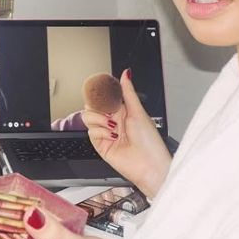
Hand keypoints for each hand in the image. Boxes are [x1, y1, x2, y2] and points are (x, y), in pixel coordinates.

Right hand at [82, 69, 170, 197]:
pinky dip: (100, 132)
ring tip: (112, 126)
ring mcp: (106, 132)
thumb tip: (126, 73)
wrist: (149, 165)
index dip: (101, 92)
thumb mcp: (138, 111)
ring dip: (99, 119)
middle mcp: (114, 121)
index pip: (106, 96)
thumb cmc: (149, 141)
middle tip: (109, 110)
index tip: (100, 88)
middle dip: (98, 106)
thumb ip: (128, 92)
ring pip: (89, 117)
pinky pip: (91, 132)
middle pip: (94, 106)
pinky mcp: (101, 145)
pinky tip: (111, 136)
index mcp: (124, 111)